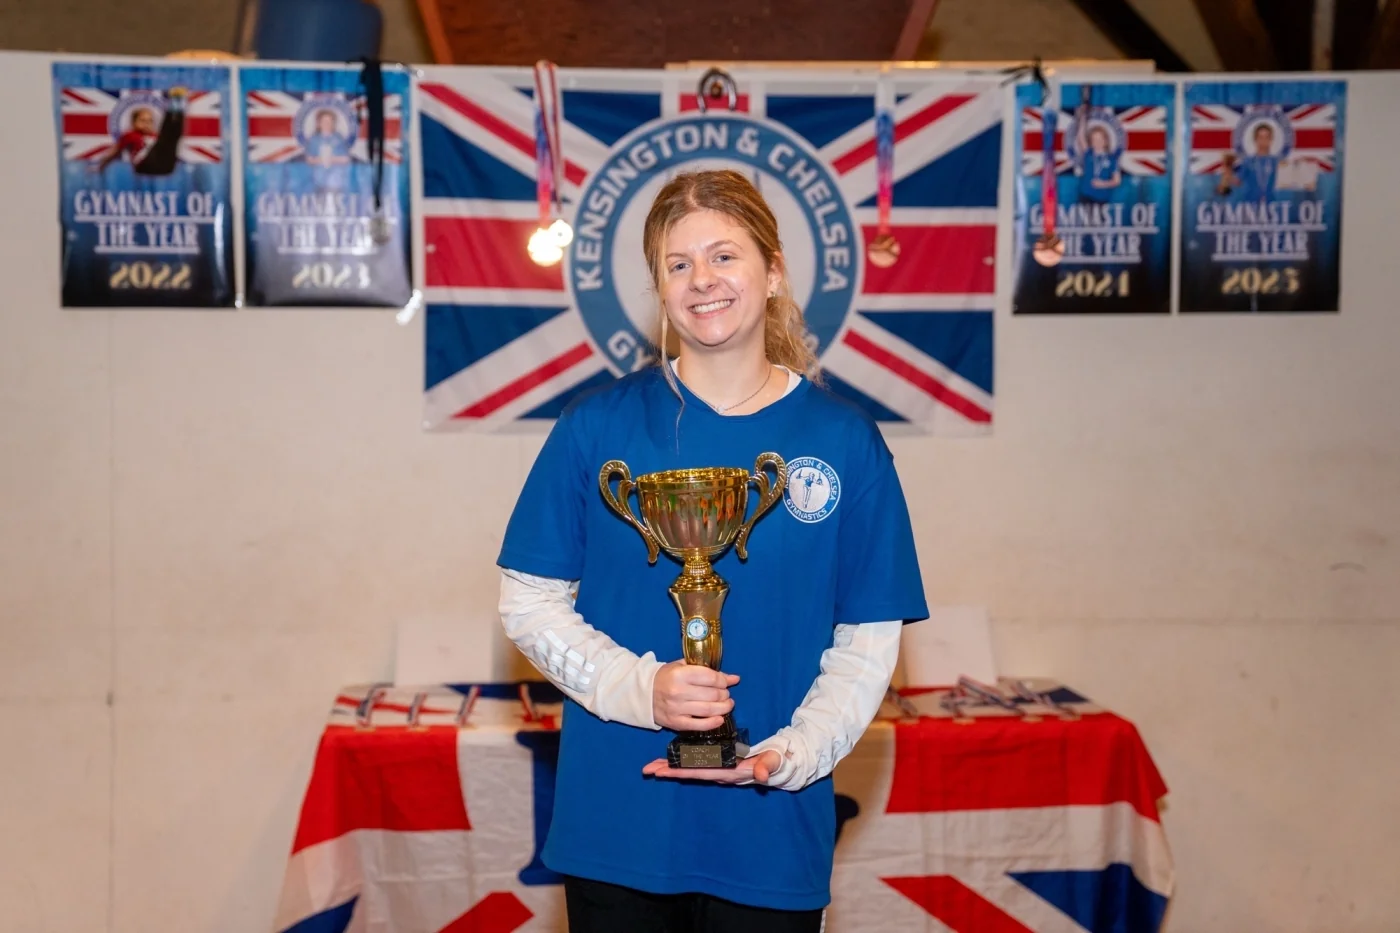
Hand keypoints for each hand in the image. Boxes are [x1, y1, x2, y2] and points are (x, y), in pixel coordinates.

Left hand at [641, 750, 782, 784]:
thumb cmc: (774, 762)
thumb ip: (767, 767)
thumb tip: (762, 775)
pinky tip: (672, 759)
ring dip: (673, 767)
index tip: (663, 772)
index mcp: (729, 772)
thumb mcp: (772, 762)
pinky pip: (698, 763)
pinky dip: (683, 762)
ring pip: (691, 769)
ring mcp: (719, 769)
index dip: (681, 772)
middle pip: (690, 773)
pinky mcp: (719, 763)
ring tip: (653, 766)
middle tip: (648, 769)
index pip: (700, 772)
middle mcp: (720, 772)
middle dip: (669, 771)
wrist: (778, 765)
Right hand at [651, 660, 737, 731]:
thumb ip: (706, 670)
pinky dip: (713, 723)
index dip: (724, 680)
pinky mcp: (676, 723)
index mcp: (680, 674)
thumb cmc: (666, 677)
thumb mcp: (682, 667)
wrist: (643, 694)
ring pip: (709, 710)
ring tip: (727, 705)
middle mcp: (679, 691)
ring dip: (723, 708)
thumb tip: (733, 678)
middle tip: (726, 694)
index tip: (727, 682)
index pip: (711, 678)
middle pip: (712, 694)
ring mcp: (677, 709)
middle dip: (725, 694)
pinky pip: (699, 725)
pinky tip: (720, 719)